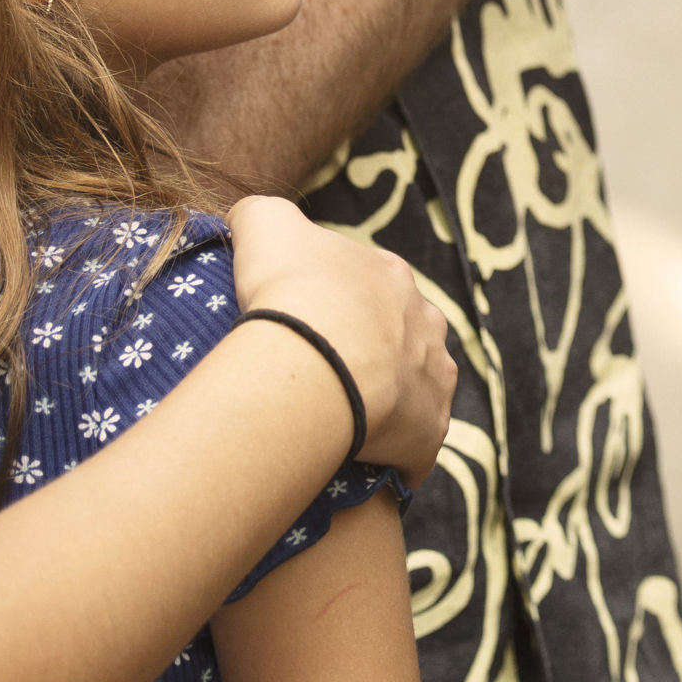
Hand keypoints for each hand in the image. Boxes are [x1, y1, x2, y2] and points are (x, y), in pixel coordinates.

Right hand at [222, 193, 456, 480]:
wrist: (314, 360)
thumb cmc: (289, 291)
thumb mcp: (265, 227)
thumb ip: (261, 215)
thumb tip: (248, 219)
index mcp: (389, 274)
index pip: (368, 285)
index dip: (336, 304)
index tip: (305, 325)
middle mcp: (424, 320)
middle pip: (398, 335)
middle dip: (370, 352)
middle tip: (322, 377)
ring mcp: (434, 374)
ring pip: (416, 387)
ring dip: (389, 402)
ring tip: (344, 422)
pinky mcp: (430, 426)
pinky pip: (417, 445)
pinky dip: (397, 455)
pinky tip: (366, 467)